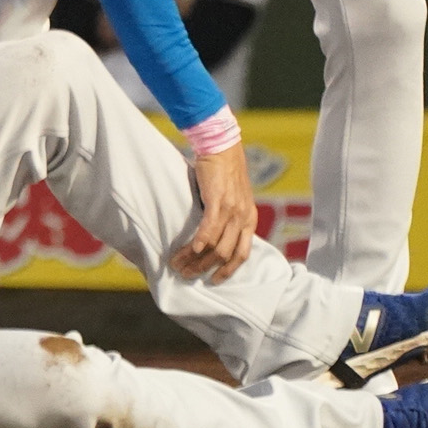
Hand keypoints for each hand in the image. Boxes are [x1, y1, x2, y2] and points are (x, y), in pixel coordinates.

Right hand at [171, 144, 255, 282]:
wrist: (222, 148)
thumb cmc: (224, 172)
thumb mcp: (234, 198)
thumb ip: (229, 216)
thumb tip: (212, 234)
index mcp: (249, 220)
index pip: (242, 254)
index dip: (228, 270)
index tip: (214, 280)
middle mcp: (243, 219)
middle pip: (226, 254)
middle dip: (205, 268)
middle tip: (187, 274)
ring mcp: (232, 211)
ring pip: (216, 245)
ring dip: (196, 258)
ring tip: (179, 264)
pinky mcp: (218, 201)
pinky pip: (209, 228)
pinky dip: (199, 241)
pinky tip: (189, 249)